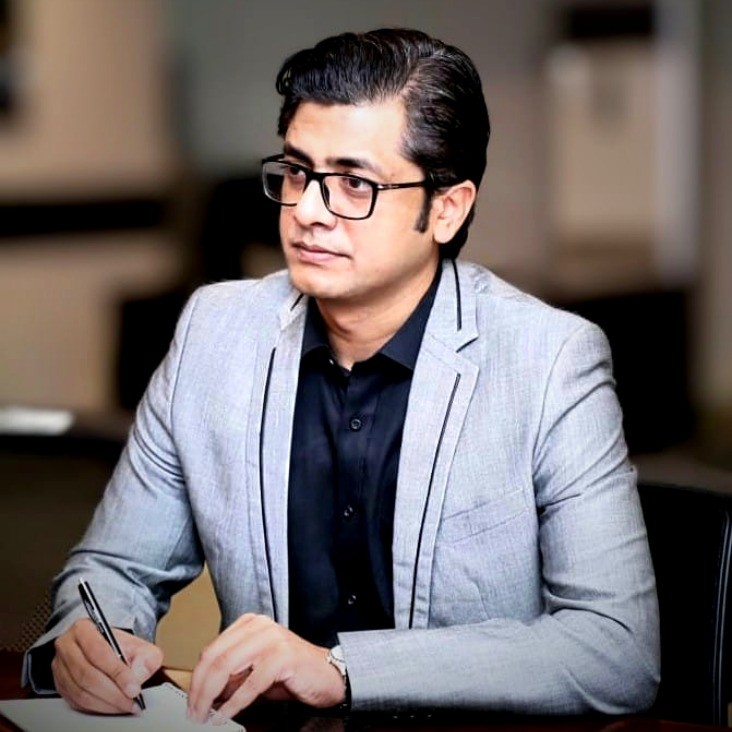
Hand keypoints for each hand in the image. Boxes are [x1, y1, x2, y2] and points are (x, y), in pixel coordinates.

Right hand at [52, 618, 162, 713]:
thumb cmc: (119, 645)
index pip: (99, 652)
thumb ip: (145, 656)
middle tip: (131, 700)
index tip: (133, 687)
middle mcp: (67, 647)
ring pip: (80, 692)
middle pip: (87, 675)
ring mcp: (60, 667)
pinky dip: (96, 707)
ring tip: (125, 705)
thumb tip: (138, 677)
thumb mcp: (137, 643)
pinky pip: (76, 702)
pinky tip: (112, 707)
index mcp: (83, 629)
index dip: (117, 672)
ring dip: (105, 703)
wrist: (105, 647)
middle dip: (113, 692)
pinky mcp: (60, 685)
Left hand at [187, 614, 345, 722]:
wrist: (329, 676)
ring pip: (226, 666)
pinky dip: (233, 704)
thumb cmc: (293, 674)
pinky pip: (250, 683)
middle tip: (192, 713)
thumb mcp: (255, 672)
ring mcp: (272, 639)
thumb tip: (202, 693)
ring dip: (210, 697)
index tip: (189, 702)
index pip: (212, 650)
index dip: (196, 679)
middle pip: (215, 658)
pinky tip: (224, 717)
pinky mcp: (282, 657)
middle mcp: (259, 626)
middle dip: (198, 690)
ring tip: (203, 717)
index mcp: (250, 624)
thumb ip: (231, 676)